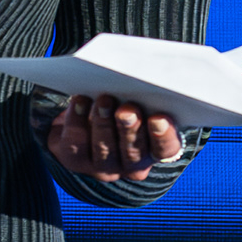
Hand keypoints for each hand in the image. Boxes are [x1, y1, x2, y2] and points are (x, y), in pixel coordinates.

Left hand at [44, 94, 181, 181]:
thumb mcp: (135, 97)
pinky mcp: (76, 161)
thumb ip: (143, 94)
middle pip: (133, 152)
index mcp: (154, 149)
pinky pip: (76, 145)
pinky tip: (80, 102)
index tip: (159, 118)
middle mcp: (131, 164)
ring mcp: (103, 167)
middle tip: (127, 109)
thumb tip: (143, 74)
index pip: (165, 149)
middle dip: (130, 129)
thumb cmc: (119, 102)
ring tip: (103, 101)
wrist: (84, 118)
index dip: (164, 136)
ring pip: (104, 150)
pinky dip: (77, 121)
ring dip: (104, 124)